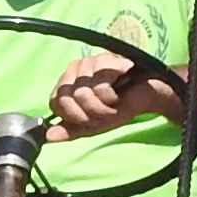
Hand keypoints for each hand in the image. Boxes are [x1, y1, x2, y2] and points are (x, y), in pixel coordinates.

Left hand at [49, 49, 166, 138]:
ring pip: (82, 94)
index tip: (91, 119)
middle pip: (67, 99)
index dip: (73, 116)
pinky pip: (99, 87)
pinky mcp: (103, 59)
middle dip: (89, 113)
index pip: (55, 103)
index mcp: (67, 86)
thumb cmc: (120, 107)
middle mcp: (73, 71)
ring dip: (103, 106)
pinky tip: (120, 87)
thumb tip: (48, 136)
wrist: (148, 95)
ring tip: (115, 99)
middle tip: (105, 109)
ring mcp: (87, 63)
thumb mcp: (94, 125)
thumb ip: (71, 130)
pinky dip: (112, 96)